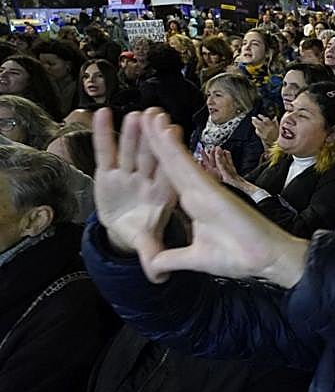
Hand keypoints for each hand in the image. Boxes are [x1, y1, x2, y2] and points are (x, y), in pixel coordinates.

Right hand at [92, 108, 175, 264]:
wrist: (126, 229)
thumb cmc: (142, 230)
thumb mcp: (146, 243)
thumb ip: (151, 255)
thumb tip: (158, 277)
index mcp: (163, 194)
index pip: (170, 173)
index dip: (173, 155)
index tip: (176, 134)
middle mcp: (146, 180)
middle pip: (152, 156)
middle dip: (154, 136)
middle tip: (157, 114)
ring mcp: (127, 174)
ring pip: (132, 150)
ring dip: (133, 132)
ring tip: (135, 114)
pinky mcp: (108, 173)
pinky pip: (105, 151)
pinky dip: (102, 134)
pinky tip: (101, 114)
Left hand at [136, 110, 307, 286]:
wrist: (264, 260)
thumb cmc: (238, 256)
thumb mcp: (194, 259)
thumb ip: (171, 259)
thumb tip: (152, 267)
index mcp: (194, 205)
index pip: (169, 177)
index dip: (157, 158)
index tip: (144, 140)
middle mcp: (198, 193)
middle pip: (172, 162)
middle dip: (157, 138)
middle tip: (144, 115)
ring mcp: (205, 190)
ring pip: (178, 159)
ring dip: (162, 137)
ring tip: (150, 114)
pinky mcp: (212, 192)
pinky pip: (189, 167)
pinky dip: (176, 150)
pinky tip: (165, 133)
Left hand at [251, 114, 278, 146]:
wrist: (277, 144)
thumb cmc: (279, 136)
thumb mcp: (279, 128)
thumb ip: (276, 122)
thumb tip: (275, 117)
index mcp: (272, 126)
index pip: (266, 119)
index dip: (262, 117)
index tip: (259, 115)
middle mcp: (268, 129)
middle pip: (260, 123)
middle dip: (256, 120)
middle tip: (253, 117)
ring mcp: (265, 133)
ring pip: (258, 127)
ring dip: (254, 124)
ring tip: (252, 121)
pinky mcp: (263, 137)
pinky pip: (258, 133)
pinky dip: (256, 130)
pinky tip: (256, 128)